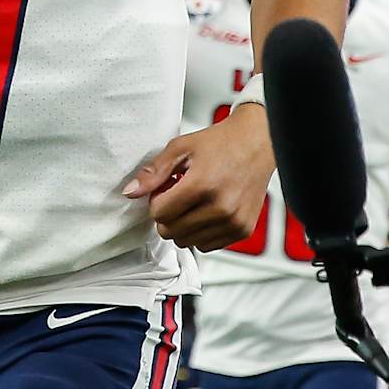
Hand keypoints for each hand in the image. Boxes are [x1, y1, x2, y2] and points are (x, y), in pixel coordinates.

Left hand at [122, 103, 273, 250]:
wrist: (257, 143)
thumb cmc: (221, 143)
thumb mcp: (181, 147)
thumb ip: (154, 172)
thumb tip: (131, 192)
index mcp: (203, 184)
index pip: (159, 213)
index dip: (156, 201)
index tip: (165, 189)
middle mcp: (221, 207)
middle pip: (171, 232)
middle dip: (167, 215)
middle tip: (178, 194)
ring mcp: (234, 222)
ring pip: (187, 242)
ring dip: (183, 225)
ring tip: (194, 201)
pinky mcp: (242, 231)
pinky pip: (207, 246)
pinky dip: (200, 232)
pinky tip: (206, 210)